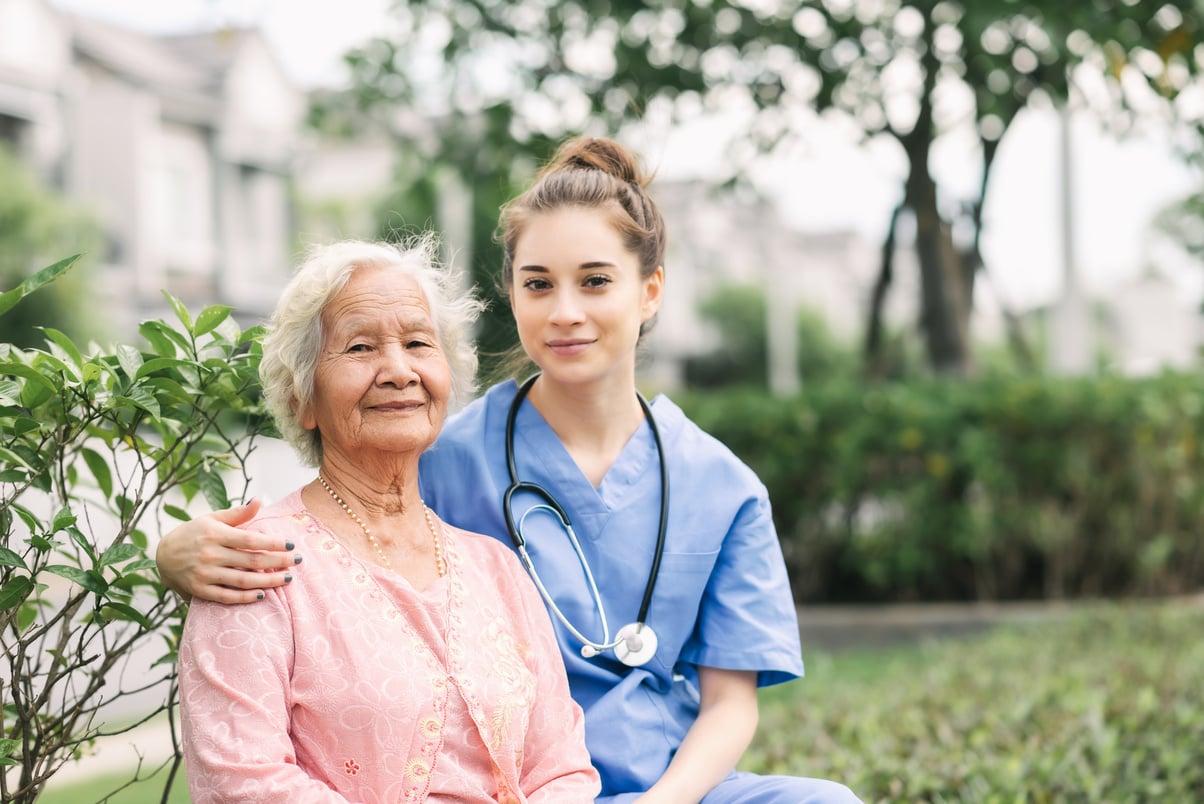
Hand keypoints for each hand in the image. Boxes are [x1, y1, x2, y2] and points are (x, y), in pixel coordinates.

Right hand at [155, 499, 299, 603]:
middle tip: (297, 562)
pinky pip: (227, 596)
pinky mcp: (200, 590)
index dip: (273, 543)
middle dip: (278, 562)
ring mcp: (204, 574)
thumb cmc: (194, 533)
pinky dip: (245, 598)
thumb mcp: (212, 519)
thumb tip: (259, 500)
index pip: (251, 540)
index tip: (291, 545)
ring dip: (267, 581)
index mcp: (215, 534)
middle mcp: (210, 554)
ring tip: (287, 579)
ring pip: (242, 581)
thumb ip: (237, 513)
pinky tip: (263, 595)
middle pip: (251, 561)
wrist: (163, 555)